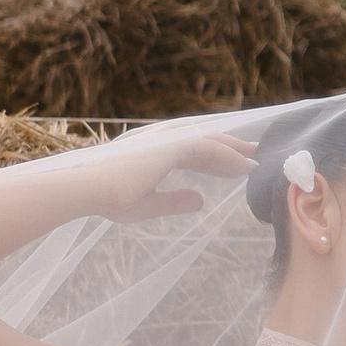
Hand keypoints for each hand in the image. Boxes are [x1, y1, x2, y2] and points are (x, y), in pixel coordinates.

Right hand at [89, 126, 254, 220]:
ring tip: (254, 158)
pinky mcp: (170, 146)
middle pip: (203, 142)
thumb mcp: (150, 205)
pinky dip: (227, 155)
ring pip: (209, 141)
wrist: (91, 190)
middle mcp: (161, 142)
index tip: (233, 169)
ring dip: (233, 150)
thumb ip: (175, 201)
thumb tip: (201, 200)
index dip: (214, 161)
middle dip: (229, 149)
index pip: (192, 154)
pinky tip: (244, 166)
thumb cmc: (110, 199)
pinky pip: (207, 147)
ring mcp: (166, 141)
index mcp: (154, 154)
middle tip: (251, 156)